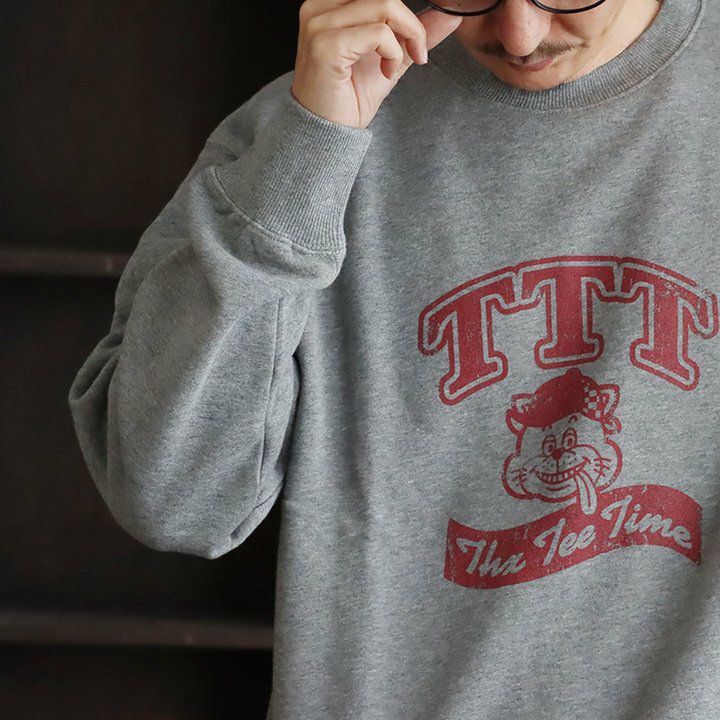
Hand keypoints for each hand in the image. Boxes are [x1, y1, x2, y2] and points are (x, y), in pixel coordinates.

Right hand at [291, 0, 462, 128]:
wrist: (328, 133)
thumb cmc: (348, 99)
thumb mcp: (389, 58)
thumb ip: (412, 34)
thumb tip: (448, 15)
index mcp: (328, 5)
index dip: (404, 13)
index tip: (416, 41)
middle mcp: (319, 8)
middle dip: (411, 23)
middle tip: (418, 52)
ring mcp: (320, 25)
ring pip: (386, 6)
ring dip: (406, 38)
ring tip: (396, 66)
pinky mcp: (327, 45)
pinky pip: (379, 33)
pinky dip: (393, 53)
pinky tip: (386, 73)